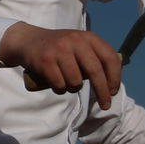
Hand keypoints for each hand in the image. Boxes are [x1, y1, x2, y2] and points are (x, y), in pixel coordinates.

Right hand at [0, 22, 121, 108]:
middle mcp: (75, 41)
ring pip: (76, 82)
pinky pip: (59, 85)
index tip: (113, 92)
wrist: (29, 41)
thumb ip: (96, 57)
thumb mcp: (80, 45)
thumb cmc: (61, 49)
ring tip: (67, 83)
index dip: (115, 78)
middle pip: (95, 71)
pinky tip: (56, 84)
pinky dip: (60, 89)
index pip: (109, 58)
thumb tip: (112, 83)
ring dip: (73, 88)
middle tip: (106, 105)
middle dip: (102, 92)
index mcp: (88, 37)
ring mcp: (60, 50)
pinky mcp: (45, 60)